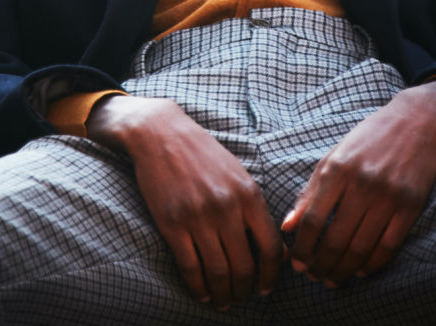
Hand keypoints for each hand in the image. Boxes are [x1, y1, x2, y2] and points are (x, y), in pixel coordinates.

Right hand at [87, 95, 284, 310]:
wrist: (161, 134)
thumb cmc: (203, 154)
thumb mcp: (238, 173)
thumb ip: (255, 208)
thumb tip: (274, 248)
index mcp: (248, 194)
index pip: (270, 248)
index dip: (271, 275)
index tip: (266, 288)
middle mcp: (226, 207)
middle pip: (244, 267)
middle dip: (244, 290)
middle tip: (241, 298)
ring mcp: (198, 217)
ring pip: (218, 273)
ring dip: (222, 295)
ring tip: (222, 301)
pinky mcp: (172, 224)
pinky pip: (190, 267)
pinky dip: (198, 287)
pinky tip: (202, 293)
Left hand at [281, 79, 435, 286]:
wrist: (414, 121)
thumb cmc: (367, 139)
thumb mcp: (333, 157)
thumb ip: (310, 192)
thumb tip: (287, 226)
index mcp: (337, 169)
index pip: (313, 218)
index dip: (303, 247)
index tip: (296, 263)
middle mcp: (362, 183)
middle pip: (336, 238)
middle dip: (321, 264)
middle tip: (314, 276)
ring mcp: (388, 196)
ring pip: (361, 247)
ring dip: (344, 269)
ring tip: (333, 278)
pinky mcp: (411, 206)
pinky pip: (389, 246)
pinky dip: (373, 264)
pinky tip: (361, 270)